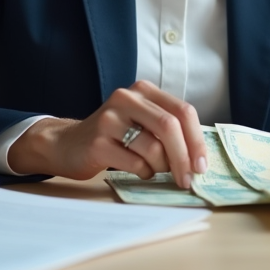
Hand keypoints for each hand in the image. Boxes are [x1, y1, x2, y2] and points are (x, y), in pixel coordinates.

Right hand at [6, 80, 206, 188]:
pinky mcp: (98, 142)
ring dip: (161, 167)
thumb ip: (168, 128)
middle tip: (189, 179)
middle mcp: (127, 98)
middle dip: (184, 158)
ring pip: (153, 147)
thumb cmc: (113, 136)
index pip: (182, 111)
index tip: (203, 165)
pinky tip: (138, 171)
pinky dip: (144, 173)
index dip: (197, 140)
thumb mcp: (141, 121)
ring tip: (155, 170)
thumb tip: (200, 156)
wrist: (67, 144)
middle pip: (170, 127)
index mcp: (143, 90)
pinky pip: (135, 163)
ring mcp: (110, 119)